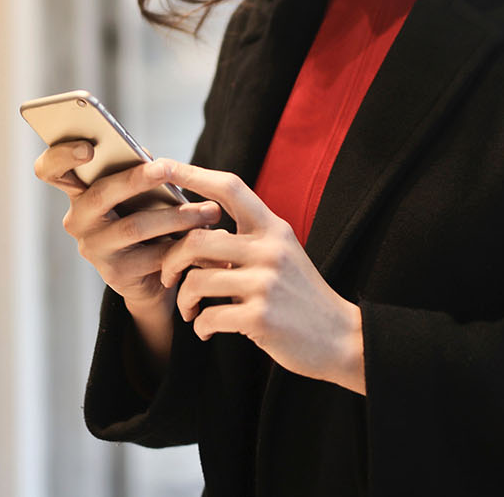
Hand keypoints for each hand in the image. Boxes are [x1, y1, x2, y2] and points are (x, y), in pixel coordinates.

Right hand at [32, 144, 222, 308]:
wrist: (150, 275)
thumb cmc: (143, 218)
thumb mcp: (136, 192)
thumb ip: (133, 169)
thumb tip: (143, 153)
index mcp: (77, 191)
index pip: (50, 170)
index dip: (61, 155)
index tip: (89, 147)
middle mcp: (77, 220)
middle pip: (100, 195)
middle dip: (136, 179)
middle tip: (166, 168)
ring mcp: (93, 248)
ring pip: (134, 226)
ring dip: (176, 216)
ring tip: (208, 211)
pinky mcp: (115, 273)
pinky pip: (153, 256)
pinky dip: (182, 244)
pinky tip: (204, 237)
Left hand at [157, 161, 366, 394]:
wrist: (342, 338)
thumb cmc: (300, 296)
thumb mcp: (280, 256)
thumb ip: (244, 241)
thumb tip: (193, 232)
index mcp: (273, 229)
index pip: (229, 188)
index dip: (192, 174)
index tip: (161, 165)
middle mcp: (270, 250)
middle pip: (197, 240)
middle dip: (171, 260)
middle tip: (168, 278)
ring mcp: (266, 283)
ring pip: (196, 280)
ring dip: (184, 299)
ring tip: (190, 311)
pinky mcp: (261, 318)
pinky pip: (208, 317)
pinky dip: (200, 326)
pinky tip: (206, 329)